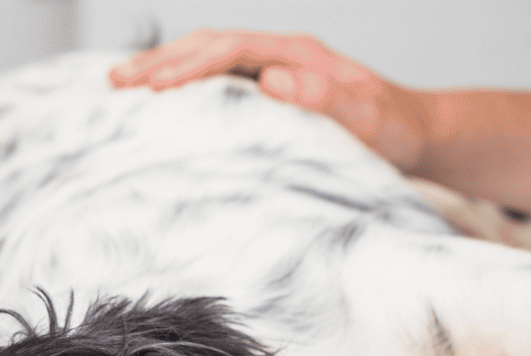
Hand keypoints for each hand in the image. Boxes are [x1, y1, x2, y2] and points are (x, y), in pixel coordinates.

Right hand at [109, 28, 434, 173]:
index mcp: (298, 56)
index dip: (188, 66)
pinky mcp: (273, 92)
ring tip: (122, 86)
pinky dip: (186, 87)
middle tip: (115, 83)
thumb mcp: (366, 120)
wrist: (415, 134)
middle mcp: (282, 56)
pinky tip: (162, 103)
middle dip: (160, 63)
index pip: (229, 50)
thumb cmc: (393, 132)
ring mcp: (276, 71)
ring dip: (166, 71)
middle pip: (209, 46)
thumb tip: (271, 80)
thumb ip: (323, 98)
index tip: (153, 88)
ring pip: (209, 61)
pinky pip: (220, 83)